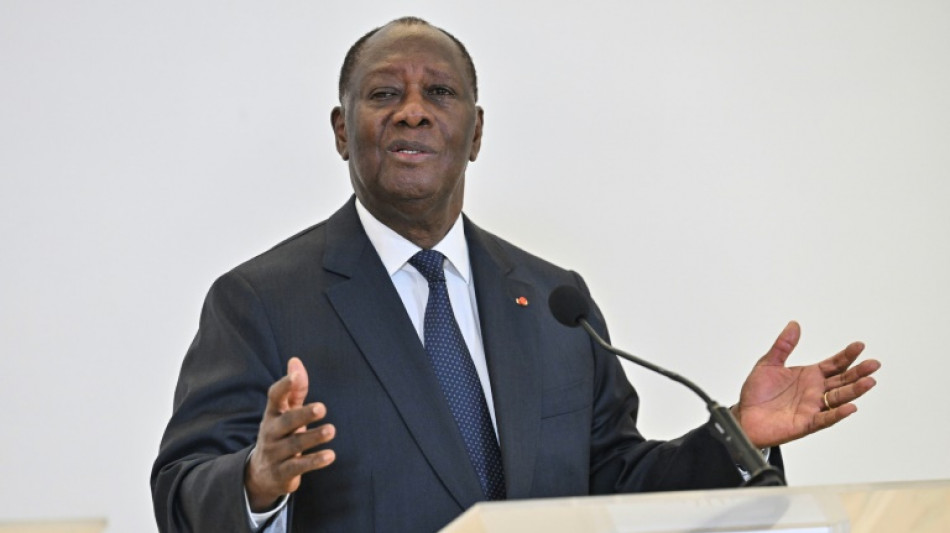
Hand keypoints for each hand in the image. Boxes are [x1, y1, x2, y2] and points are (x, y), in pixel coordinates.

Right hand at [245, 357, 335, 511]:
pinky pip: (298, 467)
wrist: (261, 473)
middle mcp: (271, 432)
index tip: (296, 376)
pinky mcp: (282, 473)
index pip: (274, 397)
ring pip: (294, 445)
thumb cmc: (281, 434)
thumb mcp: (285, 412)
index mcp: (272, 414)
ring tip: (331, 430)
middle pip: (286, 422)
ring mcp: (274, 453)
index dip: (284, 386)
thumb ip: (294, 389)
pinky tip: (330, 456)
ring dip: (313, 437)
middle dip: (303, 415)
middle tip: (321, 408)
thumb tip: (295, 360)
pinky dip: (314, 461)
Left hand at [733, 321, 880, 448]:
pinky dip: (838, 414)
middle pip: (843, 380)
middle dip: (858, 372)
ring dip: (855, 391)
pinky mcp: (807, 423)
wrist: (744, 416)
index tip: (859, 346)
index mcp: (809, 376)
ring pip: (838, 398)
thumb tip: (794, 325)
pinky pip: (825, 419)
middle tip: (873, 364)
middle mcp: (815, 391)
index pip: (834, 364)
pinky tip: (850, 407)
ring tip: (869, 381)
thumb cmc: (757, 393)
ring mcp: (813, 407)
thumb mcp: (768, 363)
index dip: (847, 356)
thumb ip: (783, 345)